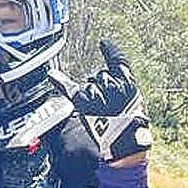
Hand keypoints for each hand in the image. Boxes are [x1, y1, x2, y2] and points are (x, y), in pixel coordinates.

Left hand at [68, 40, 152, 163]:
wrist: (123, 143)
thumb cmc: (130, 127)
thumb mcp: (134, 104)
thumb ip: (122, 90)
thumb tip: (104, 83)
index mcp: (129, 84)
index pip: (118, 60)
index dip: (111, 51)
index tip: (104, 44)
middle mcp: (113, 86)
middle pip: (100, 76)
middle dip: (100, 87)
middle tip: (106, 106)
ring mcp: (98, 95)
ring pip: (89, 86)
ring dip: (91, 96)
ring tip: (99, 114)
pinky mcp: (83, 104)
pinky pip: (70, 89)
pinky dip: (60, 81)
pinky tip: (52, 75)